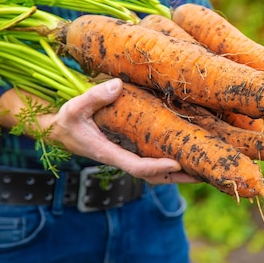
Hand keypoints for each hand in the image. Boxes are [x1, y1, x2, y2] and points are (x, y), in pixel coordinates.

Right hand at [0, 79, 198, 184]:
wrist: (58, 130)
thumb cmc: (66, 120)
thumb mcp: (74, 107)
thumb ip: (93, 97)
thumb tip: (118, 85)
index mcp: (109, 153)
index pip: (137, 166)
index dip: (158, 167)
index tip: (178, 162)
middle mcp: (121, 158)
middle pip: (154, 177)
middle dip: (178, 177)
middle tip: (205, 173)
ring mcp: (126, 156)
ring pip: (156, 172)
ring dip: (179, 173)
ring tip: (205, 168)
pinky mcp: (128, 150)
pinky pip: (152, 162)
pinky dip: (170, 164)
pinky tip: (187, 154)